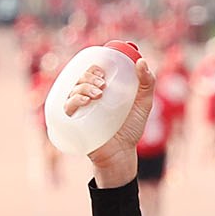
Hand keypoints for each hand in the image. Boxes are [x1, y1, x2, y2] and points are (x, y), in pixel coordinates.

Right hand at [82, 52, 152, 187]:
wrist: (121, 154)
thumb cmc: (131, 129)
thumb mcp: (143, 104)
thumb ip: (147, 83)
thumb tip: (141, 61)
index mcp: (100, 89)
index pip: (92, 71)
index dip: (94, 66)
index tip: (103, 70)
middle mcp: (88, 97)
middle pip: (81, 77)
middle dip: (89, 76)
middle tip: (103, 84)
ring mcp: (80, 109)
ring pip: (73, 89)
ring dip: (83, 86)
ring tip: (98, 94)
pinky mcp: (73, 122)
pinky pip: (67, 106)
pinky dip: (74, 99)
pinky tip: (85, 100)